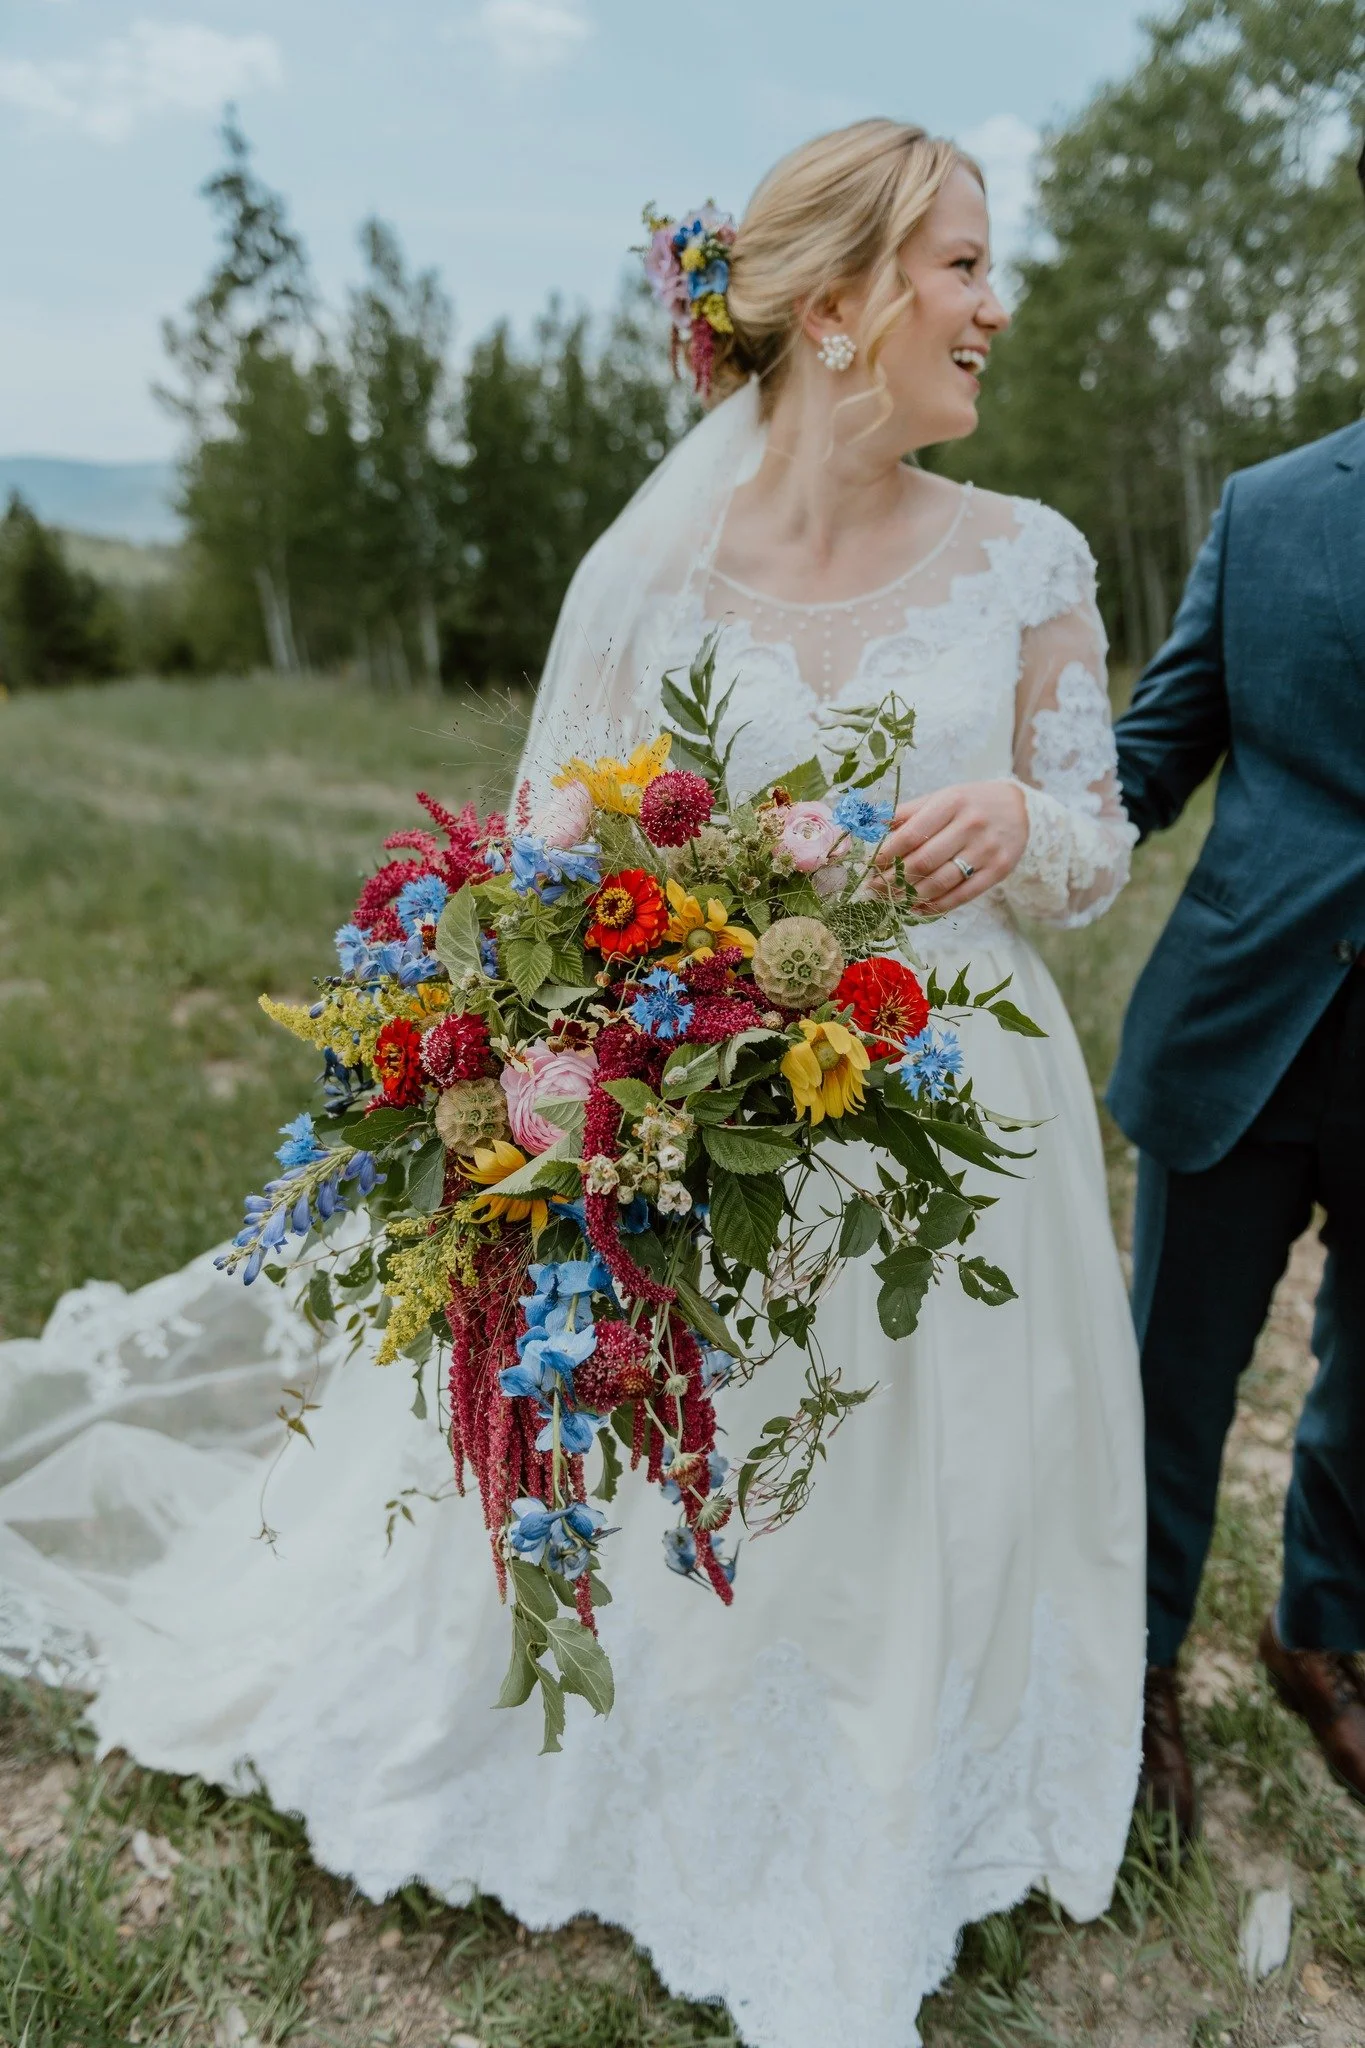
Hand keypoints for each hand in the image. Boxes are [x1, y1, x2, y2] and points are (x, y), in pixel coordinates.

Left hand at [873, 780, 1028, 912]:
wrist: (1020, 809)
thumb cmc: (971, 803)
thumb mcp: (942, 797)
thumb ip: (909, 813)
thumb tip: (872, 827)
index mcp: (951, 803)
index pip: (911, 834)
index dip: (887, 854)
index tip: (871, 866)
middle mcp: (970, 826)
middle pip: (923, 862)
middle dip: (893, 879)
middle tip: (875, 888)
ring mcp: (986, 851)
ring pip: (940, 882)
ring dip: (910, 896)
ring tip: (892, 899)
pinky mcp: (998, 871)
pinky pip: (961, 896)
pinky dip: (935, 906)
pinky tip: (917, 908)